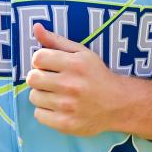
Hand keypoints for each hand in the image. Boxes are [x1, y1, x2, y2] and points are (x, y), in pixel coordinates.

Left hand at [26, 23, 151, 139]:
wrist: (118, 104)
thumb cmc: (96, 75)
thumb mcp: (81, 53)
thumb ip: (56, 41)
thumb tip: (35, 27)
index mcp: (75, 64)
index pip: (38, 58)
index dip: (41, 61)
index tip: (49, 66)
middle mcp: (71, 85)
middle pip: (32, 78)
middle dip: (39, 78)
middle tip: (50, 81)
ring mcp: (68, 106)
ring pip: (34, 97)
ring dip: (41, 95)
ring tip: (56, 94)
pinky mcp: (66, 124)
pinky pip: (39, 115)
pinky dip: (45, 111)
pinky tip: (57, 108)